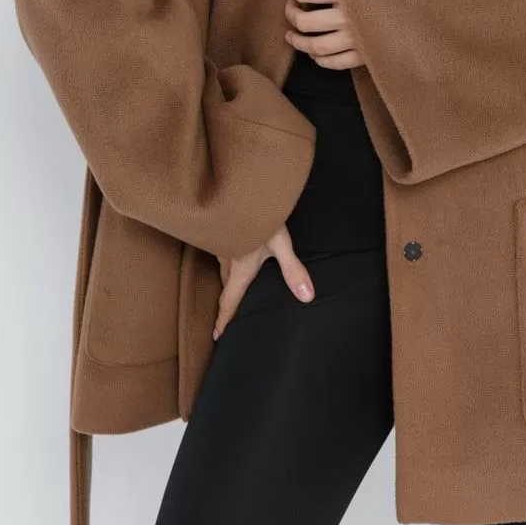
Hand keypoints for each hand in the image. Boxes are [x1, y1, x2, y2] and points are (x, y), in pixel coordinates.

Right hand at [213, 222, 314, 338]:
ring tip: (229, 288)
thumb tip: (307, 296)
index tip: (217, 335)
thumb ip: (293, 269)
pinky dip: (225, 263)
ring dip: (225, 282)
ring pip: (222, 269)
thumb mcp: (281, 243)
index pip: (230, 300)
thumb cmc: (260, 216)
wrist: (241, 189)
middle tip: (223, 316)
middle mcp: (228, 259)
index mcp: (240, 268)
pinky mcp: (222, 232)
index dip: (224, 319)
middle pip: (225, 286)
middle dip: (225, 303)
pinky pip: (222, 254)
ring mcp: (222, 244)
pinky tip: (232, 255)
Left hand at [283, 0, 364, 69]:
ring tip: (291, 36)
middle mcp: (347, 17)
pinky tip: (316, 54)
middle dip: (292, 16)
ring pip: (317, 47)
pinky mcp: (365, 55)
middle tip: (291, 9)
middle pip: (305, 23)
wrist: (431, 5)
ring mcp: (356, 39)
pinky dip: (322, 60)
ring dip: (299, 43)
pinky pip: (336, 63)